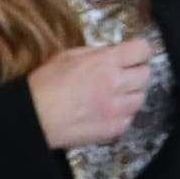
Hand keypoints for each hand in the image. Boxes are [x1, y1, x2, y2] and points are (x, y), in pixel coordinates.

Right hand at [26, 36, 161, 151]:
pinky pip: (129, 118)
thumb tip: (113, 54)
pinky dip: (121, 115)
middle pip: (146, 74)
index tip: (133, 55)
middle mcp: (117, 84)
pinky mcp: (115, 128)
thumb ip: (95, 54)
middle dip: (135, 73)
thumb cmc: (44, 85)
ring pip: (140, 98)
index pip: (143, 50)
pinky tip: (104, 112)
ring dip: (129, 95)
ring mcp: (118, 109)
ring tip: (110, 97)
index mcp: (105, 62)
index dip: (139, 51)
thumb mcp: (66, 56)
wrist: (32, 118)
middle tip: (119, 76)